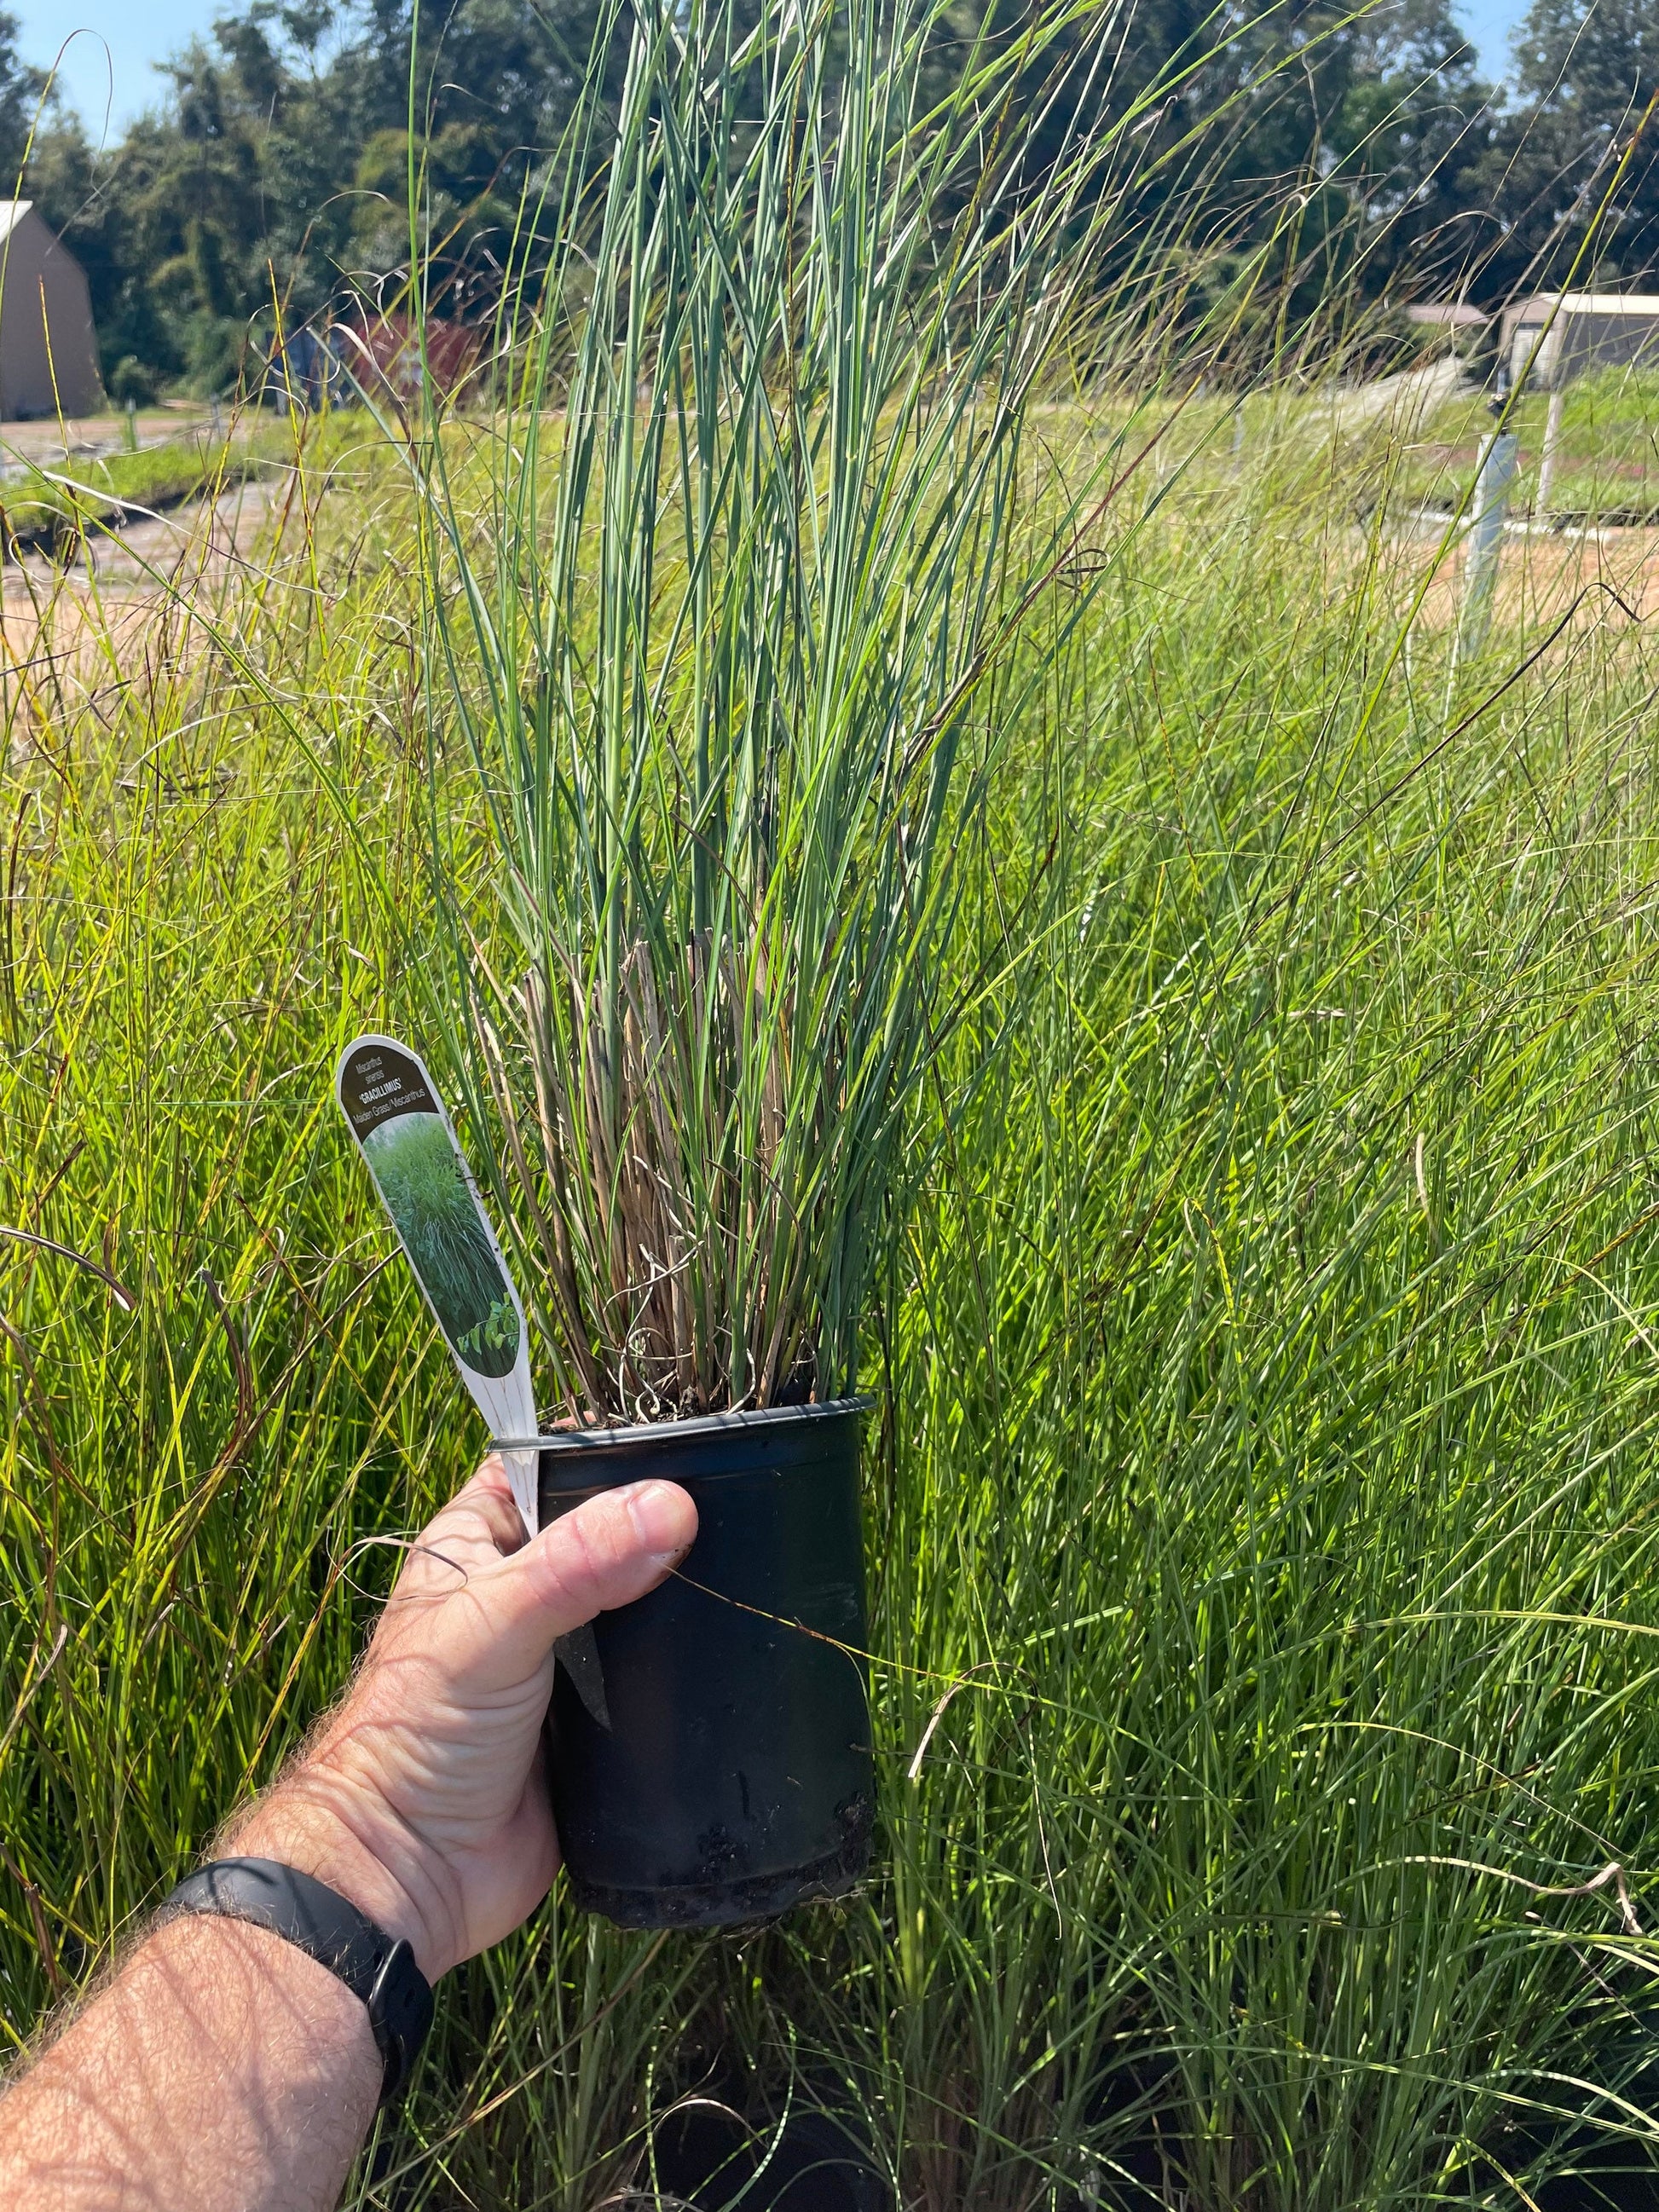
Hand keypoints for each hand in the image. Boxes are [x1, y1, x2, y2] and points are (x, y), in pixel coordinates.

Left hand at [230, 1457, 696, 1980]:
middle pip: (610, 1530)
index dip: (612, 1447)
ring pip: (641, 1602)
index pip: (552, 1463)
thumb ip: (577, 1562)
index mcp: (479, 1543)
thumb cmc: (414, 1737)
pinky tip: (737, 1643)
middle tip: (742, 1503)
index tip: (694, 1432)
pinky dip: (688, 1667)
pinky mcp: (599, 1721)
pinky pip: (657, 1676)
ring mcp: (564, 1658)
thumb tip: (672, 1506)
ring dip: (682, 1597)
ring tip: (755, 1568)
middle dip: (666, 1523)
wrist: (411, 1876)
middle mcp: (524, 1591)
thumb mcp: (493, 1624)